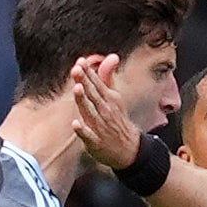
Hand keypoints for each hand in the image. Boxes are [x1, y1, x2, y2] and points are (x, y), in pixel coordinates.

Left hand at [68, 54, 139, 168]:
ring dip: (83, 101)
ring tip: (77, 88)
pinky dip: (82, 130)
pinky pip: (88, 135)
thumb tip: (111, 57)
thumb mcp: (115, 97)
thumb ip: (108, 78)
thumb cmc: (117, 120)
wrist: (130, 149)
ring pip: (90, 112)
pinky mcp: (96, 142)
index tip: (81, 62)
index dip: (88, 73)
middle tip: (76, 69)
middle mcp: (105, 111)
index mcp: (110, 99)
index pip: (97, 83)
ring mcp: (101, 127)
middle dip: (84, 82)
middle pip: (93, 94)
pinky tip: (75, 124)